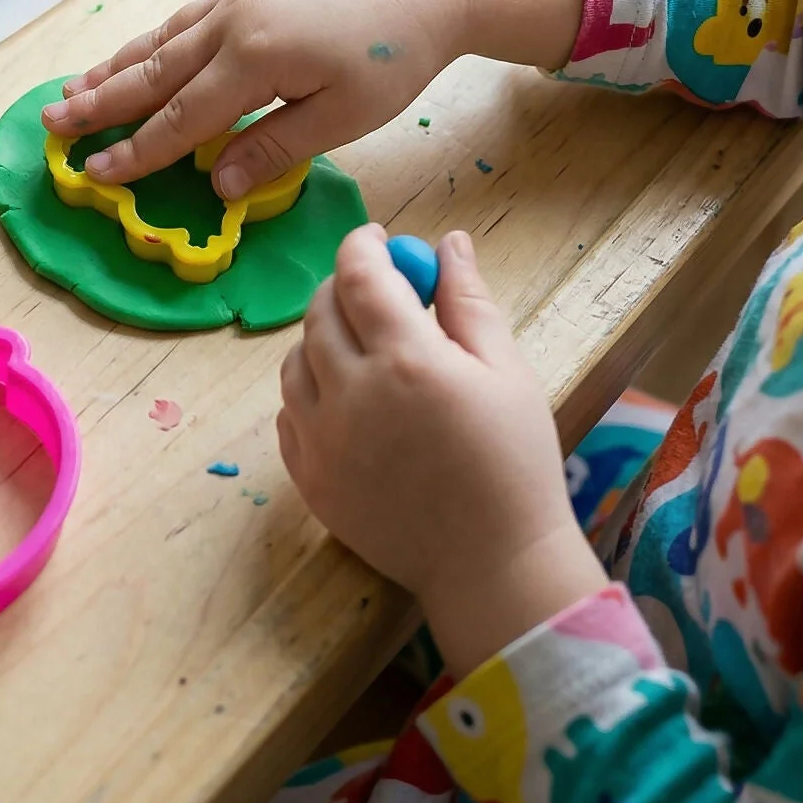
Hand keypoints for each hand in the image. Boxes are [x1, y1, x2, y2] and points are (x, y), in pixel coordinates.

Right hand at [40, 0, 580, 199]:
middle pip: (151, 72)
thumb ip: (272, 148)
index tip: (94, 175)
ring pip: (160, 40)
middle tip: (50, 125)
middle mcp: (232, 23)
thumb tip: (212, 183)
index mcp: (254, 60)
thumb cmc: (395, 56)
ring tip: (72, 92)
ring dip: (113, 68)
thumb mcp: (342, 118)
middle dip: (98, 103)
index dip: (134, 151)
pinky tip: (134, 55)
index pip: (179, 117)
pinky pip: (183, 19)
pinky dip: (149, 42)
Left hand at [278, 226, 606, 676]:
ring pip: (295, 361)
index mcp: (406, 360)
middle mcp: (351, 393)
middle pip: (320, 312)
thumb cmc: (514, 463)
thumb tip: (447, 241)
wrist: (492, 564)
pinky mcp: (308, 477)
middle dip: (342, 286)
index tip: (376, 239)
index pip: (358, 275)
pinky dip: (309, 392)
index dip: (361, 245)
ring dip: (321, 339)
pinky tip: (346, 398)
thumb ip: (469, 300)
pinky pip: (289, 412)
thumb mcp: (506, 371)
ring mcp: (321, 438)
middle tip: (373, 290)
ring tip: (363, 347)